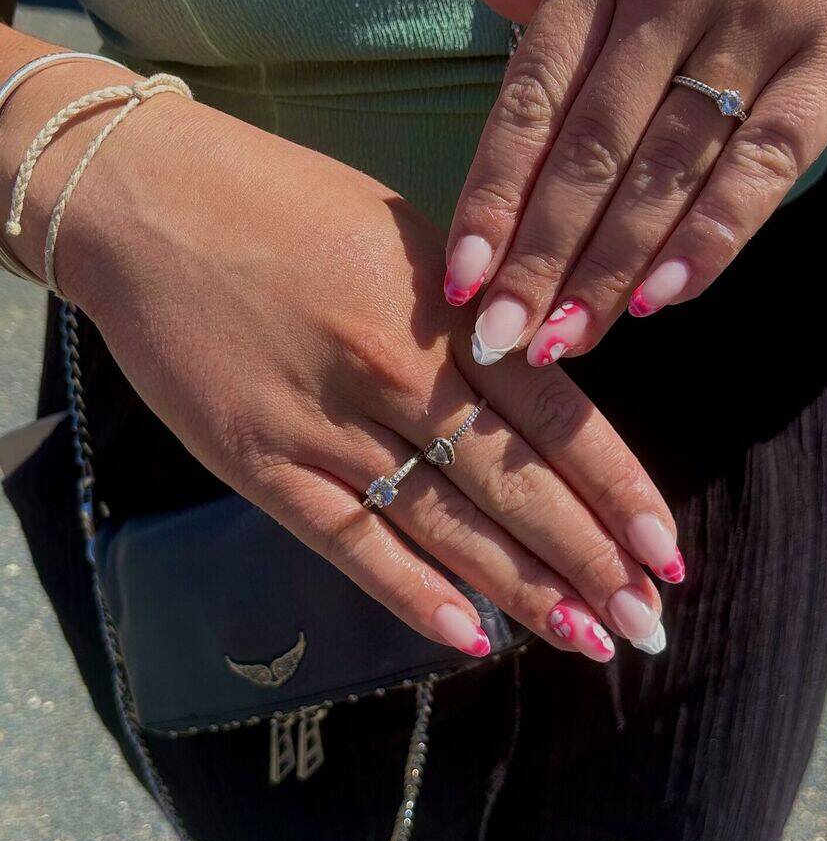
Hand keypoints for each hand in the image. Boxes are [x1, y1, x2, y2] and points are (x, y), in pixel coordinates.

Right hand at [59, 93, 684, 662]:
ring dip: (522, 591)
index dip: (618, 491)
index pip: (555, 416)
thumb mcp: (403, 233)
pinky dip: (409, 591)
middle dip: (590, 561)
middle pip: (513, 484)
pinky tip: (468, 637)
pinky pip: (346, 540)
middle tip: (647, 622)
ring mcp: (324, 424)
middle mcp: (394, 372)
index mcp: (441, 307)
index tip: (669, 551)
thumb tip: (537, 386)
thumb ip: (471, 315)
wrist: (143, 203)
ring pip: (443, 524)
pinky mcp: (258, 462)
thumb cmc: (279, 200)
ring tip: (588, 640)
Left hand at [444, 0, 826, 364]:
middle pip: (591, 148)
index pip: (532, 96)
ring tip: (569, 339)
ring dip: (613, 266)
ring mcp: (758, 22)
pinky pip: (765, 162)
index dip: (492, 193)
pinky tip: (665, 296)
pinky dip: (713, 235)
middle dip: (539, 256)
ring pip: (667, 167)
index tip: (458, 280)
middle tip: (501, 342)